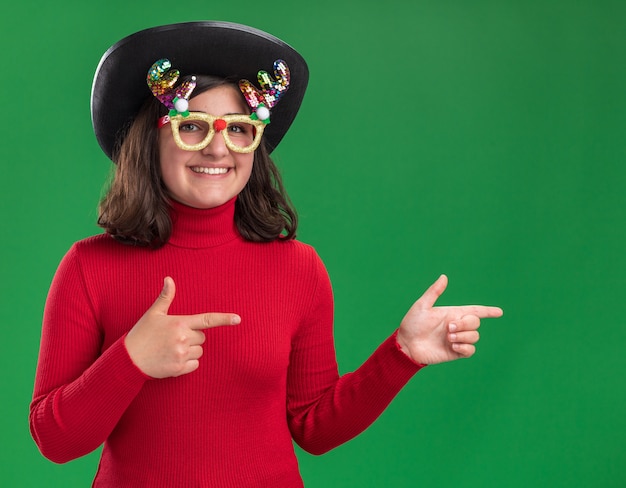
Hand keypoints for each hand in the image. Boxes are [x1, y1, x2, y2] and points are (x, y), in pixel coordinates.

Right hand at [124, 277, 240, 377]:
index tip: (238, 319)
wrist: (128, 360)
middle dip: (193, 337)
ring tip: (171, 349)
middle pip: (202, 337)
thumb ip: (165, 297)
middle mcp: (182, 338)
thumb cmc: (141, 334)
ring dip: (190, 350)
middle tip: (174, 338)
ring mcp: (181, 354)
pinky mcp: (179, 369)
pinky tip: (172, 359)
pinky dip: (187, 363)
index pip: (207, 320)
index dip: (224, 319)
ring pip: (199, 351)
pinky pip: (195, 364)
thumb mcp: (153, 314)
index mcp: (179, 323)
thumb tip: (169, 279)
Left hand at [396, 275, 502, 364]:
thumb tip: (444, 276)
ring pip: (475, 336)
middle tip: (449, 328)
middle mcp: (457, 326)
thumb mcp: (422, 306)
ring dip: (464, 336)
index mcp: (452, 313)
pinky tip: (452, 346)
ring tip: (448, 338)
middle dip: (465, 324)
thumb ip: (434, 292)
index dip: (488, 311)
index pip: (475, 311)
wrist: (406, 345)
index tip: (499, 312)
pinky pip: (471, 350)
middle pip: (475, 322)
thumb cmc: (412, 324)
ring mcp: (456, 339)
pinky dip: (465, 347)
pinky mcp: (455, 352)